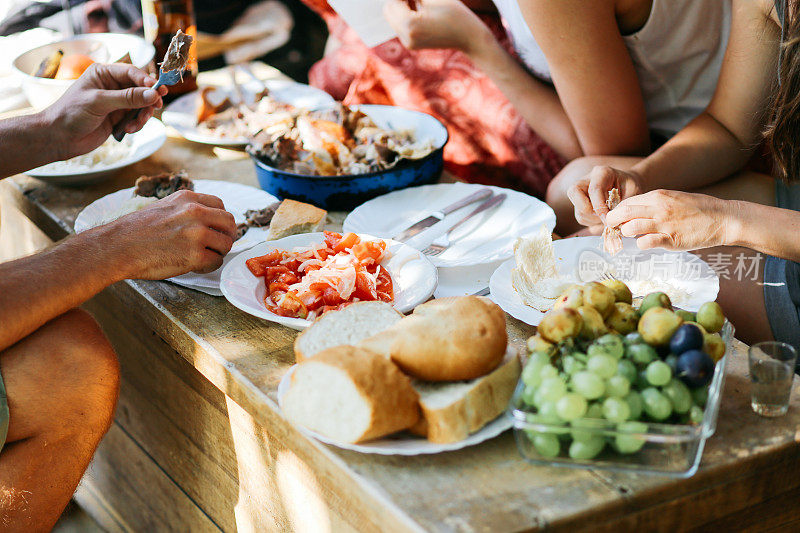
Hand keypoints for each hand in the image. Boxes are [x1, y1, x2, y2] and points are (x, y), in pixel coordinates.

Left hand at [44, 63, 168, 160]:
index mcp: (103, 73)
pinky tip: (127, 130)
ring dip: (142, 115)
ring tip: (134, 125)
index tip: (159, 91)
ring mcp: (116, 102)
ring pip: (141, 105)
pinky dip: (136, 125)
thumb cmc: (72, 113)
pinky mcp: (118, 118)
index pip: (131, 72)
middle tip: (157, 107)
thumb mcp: (100, 102)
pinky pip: (136, 118)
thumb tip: (153, 94)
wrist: (59, 138)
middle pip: (141, 88)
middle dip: (149, 99)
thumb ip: (128, 98)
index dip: (147, 81)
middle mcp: (112, 86)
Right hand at [100, 190, 236, 279]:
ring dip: (218, 253)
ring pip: (226, 244)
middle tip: (218, 246)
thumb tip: (207, 220)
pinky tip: (196, 266)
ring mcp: (197, 234)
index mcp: (187, 198)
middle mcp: (195, 212)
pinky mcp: (195, 255)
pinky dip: (209, 266)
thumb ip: (186, 210)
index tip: (217, 229)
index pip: (220, 205)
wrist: (117, 247)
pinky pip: (216, 262)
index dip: (221, 220)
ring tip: (203, 257)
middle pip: (229, 223)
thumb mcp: (164, 207)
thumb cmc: (135, 231)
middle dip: (227, 236)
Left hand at [384, 0, 489, 53]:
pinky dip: (406, 16)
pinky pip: (400, 26)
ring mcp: (408, 43)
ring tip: (421, 4)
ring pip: (392, 18)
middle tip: (417, 0)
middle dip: (399, 1)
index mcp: (410, 24)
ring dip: (402, 7)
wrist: (469, 37)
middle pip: (388, 11)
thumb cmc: (455, 13)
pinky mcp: (411, 45)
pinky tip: (422, 13)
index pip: (393, 1)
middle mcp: (406, 37)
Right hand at [567, 166, 644, 227]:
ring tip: (608, 217)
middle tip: (603, 217)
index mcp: (602, 173)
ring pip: (578, 209)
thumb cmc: (631, 189)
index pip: (594, 189)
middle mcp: (587, 180)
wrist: (628, 188)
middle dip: (588, 210)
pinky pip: (581, 217)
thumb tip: (611, 220)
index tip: (609, 219)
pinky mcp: (579, 203)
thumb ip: (622, 205)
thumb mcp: (633, 193)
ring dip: (593, 218)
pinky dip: (592, 222)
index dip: (600, 207)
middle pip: (574, 192)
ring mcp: (581, 191)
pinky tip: (603, 217)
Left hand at [605, 189, 736, 250]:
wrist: (723, 218)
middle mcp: (658, 208)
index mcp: (657, 196)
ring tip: (633, 235)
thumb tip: (634, 211)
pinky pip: (645, 243)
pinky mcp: (671, 239)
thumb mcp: (673, 198)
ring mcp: (664, 224)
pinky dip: (642, 244)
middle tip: (614, 228)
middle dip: (613, 221)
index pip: (626, 202)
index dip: (617, 212)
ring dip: (627, 233)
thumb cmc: (698, 209)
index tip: (616, 219)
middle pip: (623, 213)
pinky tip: (648, 243)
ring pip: (630, 228)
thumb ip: (654, 203)